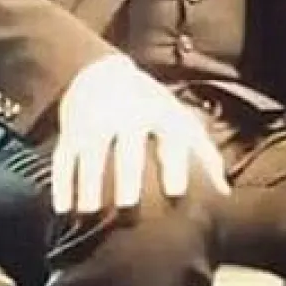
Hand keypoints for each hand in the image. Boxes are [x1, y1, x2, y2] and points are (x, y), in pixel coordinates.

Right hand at [52, 58, 228, 215]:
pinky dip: (61, 184)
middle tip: (128, 205)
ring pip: (89, 156)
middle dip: (126, 176)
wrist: (100, 73)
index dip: (174, 165)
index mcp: (159, 115)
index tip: (176, 192)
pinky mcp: (70, 132)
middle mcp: (126, 117)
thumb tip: (224, 193)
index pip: (168, 140)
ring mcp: (94, 123)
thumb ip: (204, 154)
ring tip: (90, 212)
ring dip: (88, 184)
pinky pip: (62, 159)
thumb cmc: (150, 107)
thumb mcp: (179, 119)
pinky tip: (62, 209)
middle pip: (125, 149)